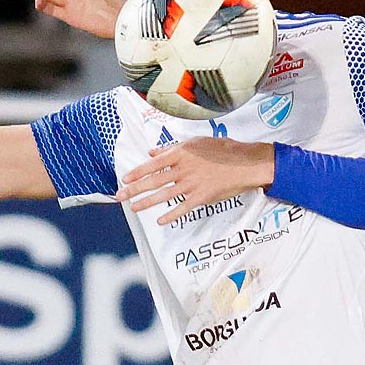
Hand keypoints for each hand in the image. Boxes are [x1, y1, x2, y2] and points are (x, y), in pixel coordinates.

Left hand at [118, 138, 275, 224]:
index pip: (152, 164)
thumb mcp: (195, 142)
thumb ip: (172, 148)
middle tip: (120, 196)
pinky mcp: (202, 197)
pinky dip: (172, 215)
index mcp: (180, 153)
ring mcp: (192, 184)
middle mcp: (183, 169)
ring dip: (147, 203)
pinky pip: (183, 208)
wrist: (245, 163)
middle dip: (134, 189)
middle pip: (153, 181)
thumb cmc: (222, 149)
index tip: (124, 178)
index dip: (137, 172)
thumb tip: (153, 152)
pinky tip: (160, 221)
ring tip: (134, 208)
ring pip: (164, 195)